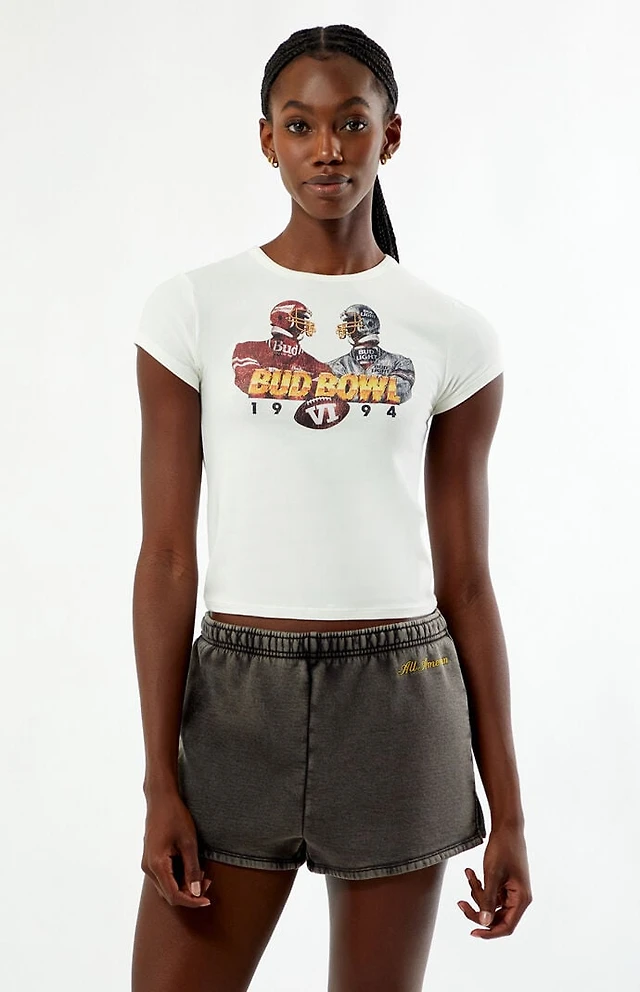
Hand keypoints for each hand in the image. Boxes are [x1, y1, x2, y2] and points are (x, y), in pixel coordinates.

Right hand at [141, 788, 212, 907]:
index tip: (207, 900)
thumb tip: (196, 892)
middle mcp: (148, 867)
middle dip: (189, 893)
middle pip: (169, 893)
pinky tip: (191, 868)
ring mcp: (147, 863)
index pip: (173, 895)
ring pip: (166, 886)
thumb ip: (192, 869)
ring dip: (184, 885)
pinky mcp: (150, 859)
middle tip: (207, 882)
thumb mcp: (189, 843)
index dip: (191, 901)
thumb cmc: (175, 816)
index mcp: (156, 864)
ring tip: (202, 874)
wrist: (160, 799)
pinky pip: (164, 876)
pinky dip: (178, 877)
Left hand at [457, 824, 531, 937]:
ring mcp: (511, 891)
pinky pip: (490, 893)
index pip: (506, 926)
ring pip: (490, 904)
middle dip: (477, 910)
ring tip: (469, 874)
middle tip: (460, 903)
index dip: (489, 933)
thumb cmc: (503, 849)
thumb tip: (484, 923)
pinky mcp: (505, 884)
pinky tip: (470, 872)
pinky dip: (479, 885)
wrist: (506, 827)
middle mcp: (518, 898)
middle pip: (496, 917)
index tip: (472, 933)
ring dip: (476, 893)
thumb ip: (487, 900)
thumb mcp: (492, 875)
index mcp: (521, 899)